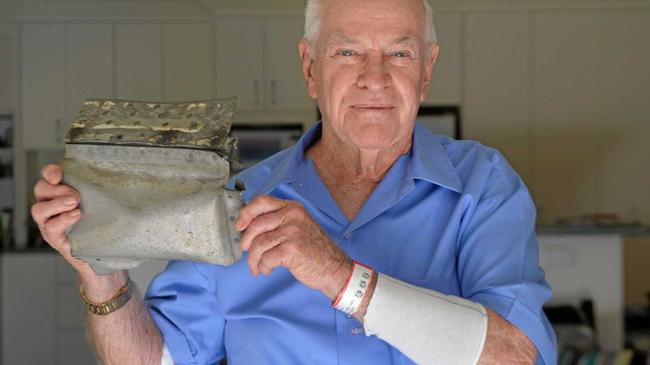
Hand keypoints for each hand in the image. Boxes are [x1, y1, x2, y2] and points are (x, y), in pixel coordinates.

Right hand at [31, 164, 92, 275]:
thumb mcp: (100, 202)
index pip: (48, 176)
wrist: (101, 250)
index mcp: (61, 191)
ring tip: (74, 203)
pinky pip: (50, 227)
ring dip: (56, 204)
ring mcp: (49, 222)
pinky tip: (75, 216)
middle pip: (40, 189)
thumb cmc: (100, 222)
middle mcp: (51, 204)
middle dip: (57, 189)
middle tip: (76, 195)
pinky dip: (62, 220)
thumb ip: (99, 189)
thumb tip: (117, 176)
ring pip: (39, 209)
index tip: (59, 175)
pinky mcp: (54, 237)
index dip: (51, 172)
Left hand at [235, 195, 351, 299]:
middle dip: (246, 241)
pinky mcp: (292, 249)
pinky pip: (266, 258)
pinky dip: (263, 266)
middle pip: (256, 225)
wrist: (333, 268)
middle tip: (246, 252)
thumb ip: (278, 222)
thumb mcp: (299, 227)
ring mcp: (293, 232)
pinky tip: (268, 270)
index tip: (239, 226)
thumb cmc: (313, 250)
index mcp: (293, 208)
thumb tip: (248, 227)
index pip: (262, 202)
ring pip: (259, 244)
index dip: (246, 213)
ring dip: (253, 259)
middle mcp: (293, 216)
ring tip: (258, 267)